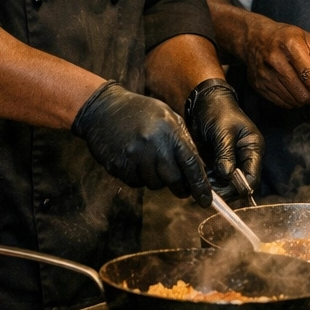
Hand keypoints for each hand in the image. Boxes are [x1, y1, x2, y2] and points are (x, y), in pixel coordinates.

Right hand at [72, 82, 212, 206]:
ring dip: (157, 179)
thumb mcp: (167, 116)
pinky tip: (135, 161)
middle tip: (182, 189)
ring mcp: (133, 156)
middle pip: (174, 179)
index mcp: (168, 130)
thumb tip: (198, 168)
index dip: (200, 185)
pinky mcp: (118, 166)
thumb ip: (183, 140)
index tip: (206, 200)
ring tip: (150, 161)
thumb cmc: (139, 112)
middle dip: (181, 188)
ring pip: (155, 184)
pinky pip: (137, 183)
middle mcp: (152, 144)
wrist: (102, 109)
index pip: (190, 163)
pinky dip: (140, 177)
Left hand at [187, 81, 263, 194]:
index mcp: (253, 149)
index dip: (240, 187)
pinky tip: (200, 177)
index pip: (252, 177)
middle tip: (209, 189)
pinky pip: (217, 179)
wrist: (204, 102)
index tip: (223, 190)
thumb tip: (227, 175)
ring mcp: (233, 161)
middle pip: (241, 184)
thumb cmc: (218, 111)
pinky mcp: (220, 162)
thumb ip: (225, 154)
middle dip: (226, 189)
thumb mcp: (223, 132)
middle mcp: (245, 158)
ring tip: (202, 181)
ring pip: (228, 184)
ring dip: (216, 186)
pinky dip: (210, 181)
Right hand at [241, 16, 309, 110]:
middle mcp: (275, 61)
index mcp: (290, 46)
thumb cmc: (285, 37)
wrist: (254, 38)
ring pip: (292, 99)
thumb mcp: (309, 40)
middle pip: (300, 91)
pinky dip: (292, 100)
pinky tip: (293, 89)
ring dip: (304, 99)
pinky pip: (281, 102)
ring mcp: (264, 75)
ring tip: (305, 87)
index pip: (308, 75)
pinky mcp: (259, 85)